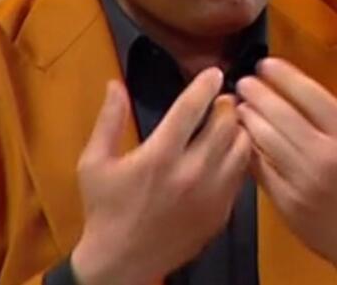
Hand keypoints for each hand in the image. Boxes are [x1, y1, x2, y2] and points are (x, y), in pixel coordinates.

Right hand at [71, 68, 251, 284]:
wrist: (121, 264)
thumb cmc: (104, 209)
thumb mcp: (94, 163)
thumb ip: (108, 121)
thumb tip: (116, 84)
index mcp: (158, 156)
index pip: (191, 109)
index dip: (205, 85)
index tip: (214, 72)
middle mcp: (191, 173)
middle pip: (224, 124)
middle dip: (226, 105)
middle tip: (222, 98)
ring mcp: (211, 195)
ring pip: (241, 148)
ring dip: (238, 129)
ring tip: (230, 121)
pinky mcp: (221, 212)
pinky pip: (242, 175)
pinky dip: (240, 157)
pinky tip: (231, 151)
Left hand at [235, 58, 336, 269]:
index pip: (312, 97)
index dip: (285, 77)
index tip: (268, 64)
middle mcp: (325, 158)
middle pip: (282, 115)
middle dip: (259, 93)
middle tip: (246, 80)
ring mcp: (303, 182)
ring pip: (266, 140)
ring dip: (249, 118)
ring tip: (239, 104)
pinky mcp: (287, 204)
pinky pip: (260, 170)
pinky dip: (249, 150)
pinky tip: (243, 138)